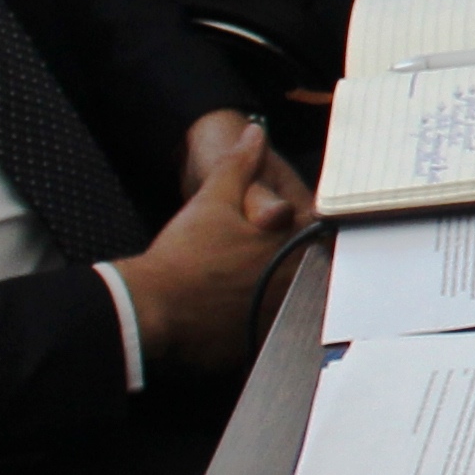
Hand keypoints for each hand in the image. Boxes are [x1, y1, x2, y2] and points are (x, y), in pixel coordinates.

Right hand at [119, 117, 305, 374]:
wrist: (151, 307)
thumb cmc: (185, 252)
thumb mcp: (213, 198)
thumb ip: (240, 164)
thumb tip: (255, 132)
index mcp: (289, 246)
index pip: (323, 235)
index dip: (314, 228)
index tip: (305, 227)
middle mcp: (292, 284)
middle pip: (313, 271)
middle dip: (303, 261)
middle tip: (271, 256)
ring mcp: (277, 317)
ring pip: (295, 301)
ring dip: (286, 291)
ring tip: (254, 283)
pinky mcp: (257, 342)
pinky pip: (272, 330)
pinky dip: (264, 320)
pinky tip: (242, 310)